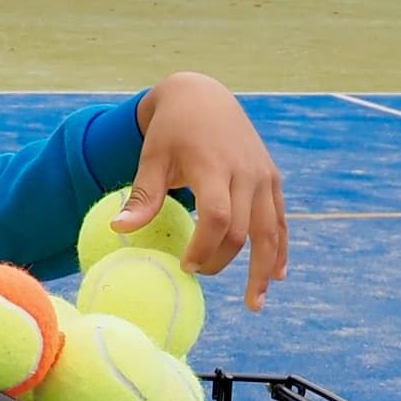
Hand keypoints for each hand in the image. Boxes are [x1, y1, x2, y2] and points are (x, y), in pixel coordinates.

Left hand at [118, 74, 289, 310]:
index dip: (204, 247)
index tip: (185, 266)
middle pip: (242, 230)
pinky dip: (280, 249)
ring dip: (263, 269)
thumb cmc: (171, 131)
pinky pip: (280, 220)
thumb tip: (119, 230)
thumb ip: (143, 196)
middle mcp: (245, 172)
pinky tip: (277, 276)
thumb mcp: (152, 157)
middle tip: (198, 275)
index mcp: (213, 166)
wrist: (203, 96)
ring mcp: (263, 176)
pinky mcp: (272, 178)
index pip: (218, 217)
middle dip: (221, 260)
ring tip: (255, 304)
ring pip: (269, 231)